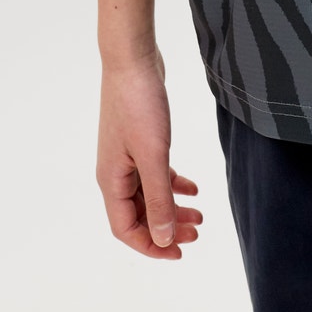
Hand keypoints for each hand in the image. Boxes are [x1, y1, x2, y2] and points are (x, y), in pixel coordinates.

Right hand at [96, 44, 203, 258]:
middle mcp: (115, 172)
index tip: (179, 252)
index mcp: (111, 181)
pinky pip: (155, 173)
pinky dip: (173, 182)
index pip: (126, 229)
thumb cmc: (138, 104)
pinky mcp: (139, 139)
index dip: (152, 246)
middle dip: (167, 228)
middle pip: (140, 214)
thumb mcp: (153, 156)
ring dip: (173, 206)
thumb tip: (163, 238)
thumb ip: (159, 199)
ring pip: (149, 194)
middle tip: (197, 233)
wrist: (132, 59)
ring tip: (200, 214)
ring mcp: (126, 156)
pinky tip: (193, 186)